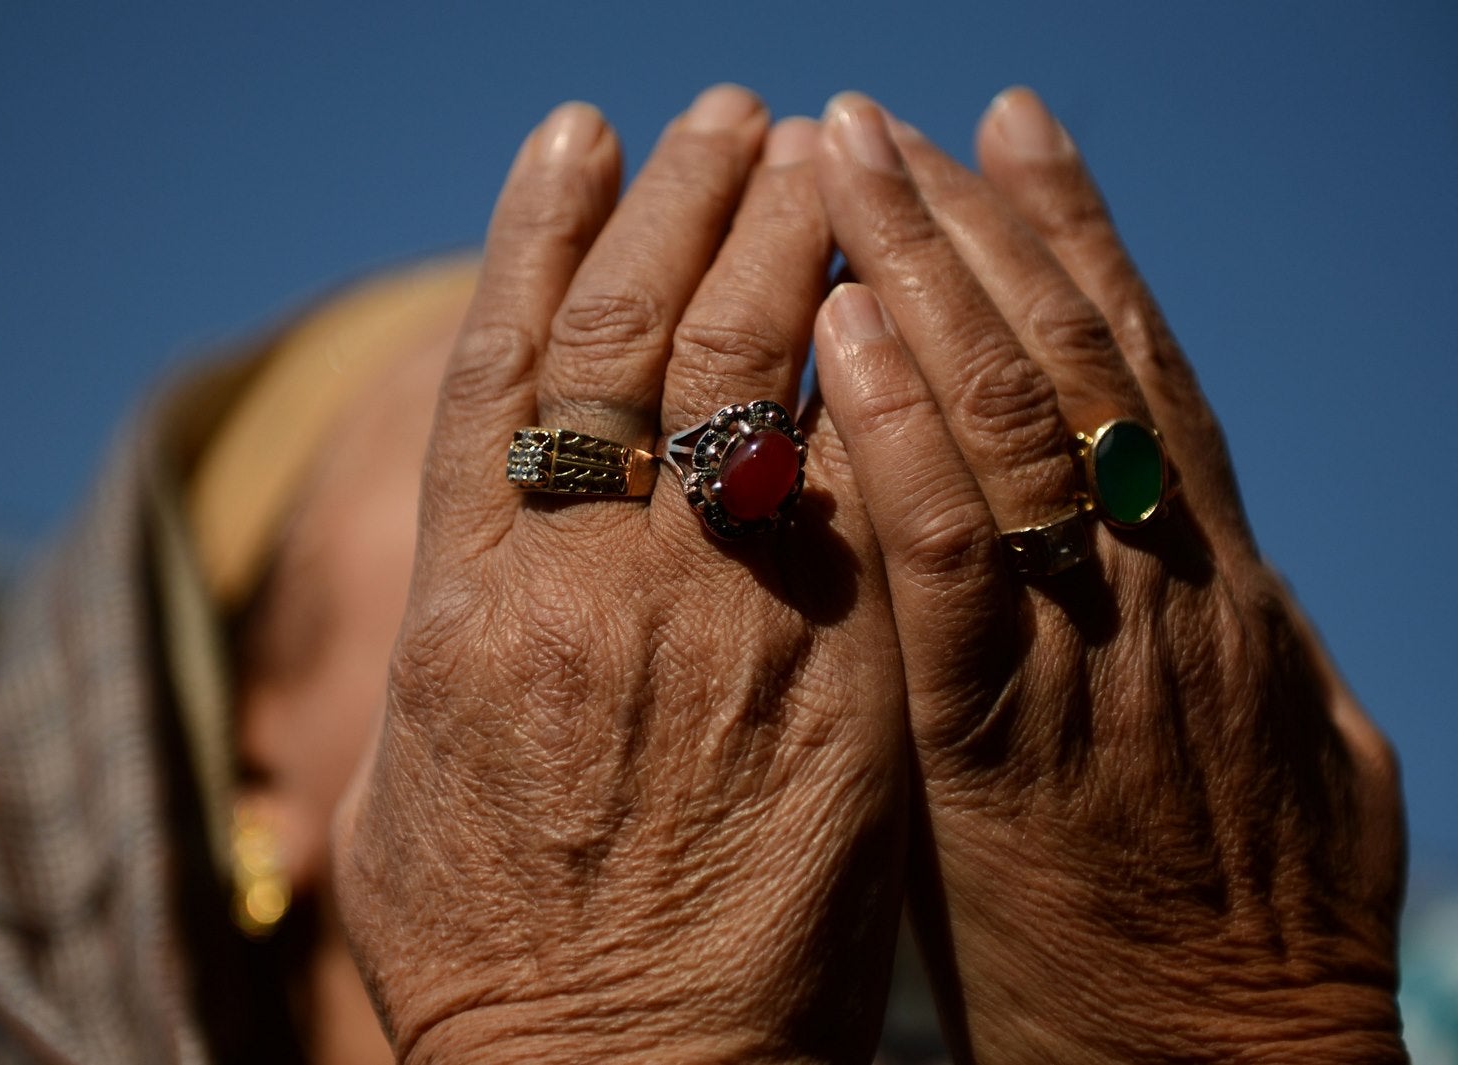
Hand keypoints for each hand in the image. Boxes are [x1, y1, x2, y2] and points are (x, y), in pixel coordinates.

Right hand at [335, 86, 907, 1063]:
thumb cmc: (494, 949)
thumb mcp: (402, 791)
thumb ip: (434, 651)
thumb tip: (456, 556)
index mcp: (465, 602)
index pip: (500, 364)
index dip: (535, 234)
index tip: (577, 134)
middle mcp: (585, 582)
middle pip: (631, 338)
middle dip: (681, 203)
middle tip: (730, 114)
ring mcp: (716, 621)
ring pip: (744, 381)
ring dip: (779, 247)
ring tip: (814, 149)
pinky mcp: (837, 674)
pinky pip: (849, 498)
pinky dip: (861, 390)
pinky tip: (887, 307)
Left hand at [810, 90, 1405, 1062]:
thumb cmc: (1226, 935)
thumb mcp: (1253, 754)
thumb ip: (1204, 643)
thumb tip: (1192, 557)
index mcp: (1216, 584)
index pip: (1135, 366)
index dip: (1073, 237)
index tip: (1002, 131)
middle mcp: (1167, 584)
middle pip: (1070, 355)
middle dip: (975, 219)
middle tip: (884, 114)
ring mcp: (1097, 653)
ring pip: (1016, 418)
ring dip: (926, 272)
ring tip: (849, 154)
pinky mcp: (1006, 743)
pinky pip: (952, 557)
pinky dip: (905, 433)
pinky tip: (843, 331)